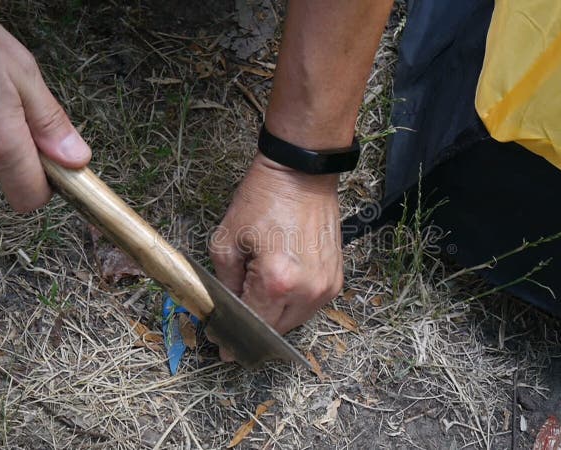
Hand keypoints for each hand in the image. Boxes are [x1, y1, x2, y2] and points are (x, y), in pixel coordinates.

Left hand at [209, 154, 342, 347]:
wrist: (302, 174)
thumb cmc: (266, 199)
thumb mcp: (227, 240)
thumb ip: (225, 282)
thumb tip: (227, 307)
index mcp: (276, 281)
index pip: (253, 326)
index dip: (235, 340)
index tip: (224, 350)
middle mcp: (307, 290)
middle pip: (276, 330)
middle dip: (255, 328)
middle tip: (236, 322)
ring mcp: (326, 286)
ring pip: (295, 321)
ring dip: (275, 316)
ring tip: (258, 298)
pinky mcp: (336, 278)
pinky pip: (310, 305)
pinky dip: (292, 303)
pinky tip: (278, 288)